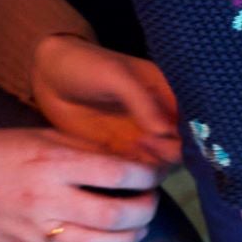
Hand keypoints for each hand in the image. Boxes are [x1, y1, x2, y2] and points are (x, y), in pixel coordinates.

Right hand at [0, 128, 162, 241]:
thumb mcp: (42, 135)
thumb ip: (84, 148)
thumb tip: (128, 159)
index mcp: (53, 162)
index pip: (115, 173)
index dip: (145, 176)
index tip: (154, 174)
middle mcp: (48, 198)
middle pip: (113, 214)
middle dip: (144, 210)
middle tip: (150, 202)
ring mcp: (37, 229)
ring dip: (129, 239)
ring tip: (138, 227)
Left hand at [32, 33, 181, 170]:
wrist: (48, 75)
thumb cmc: (85, 65)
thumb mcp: (115, 76)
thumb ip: (142, 101)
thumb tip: (165, 131)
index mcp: (166, 93)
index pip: (192, 120)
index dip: (189, 132)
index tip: (167, 135)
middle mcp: (159, 118)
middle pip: (182, 147)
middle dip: (172, 152)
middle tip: (145, 144)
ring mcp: (140, 137)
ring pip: (162, 164)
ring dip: (154, 166)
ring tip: (132, 150)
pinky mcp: (119, 153)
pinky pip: (136, 172)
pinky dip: (135, 177)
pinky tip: (120, 166)